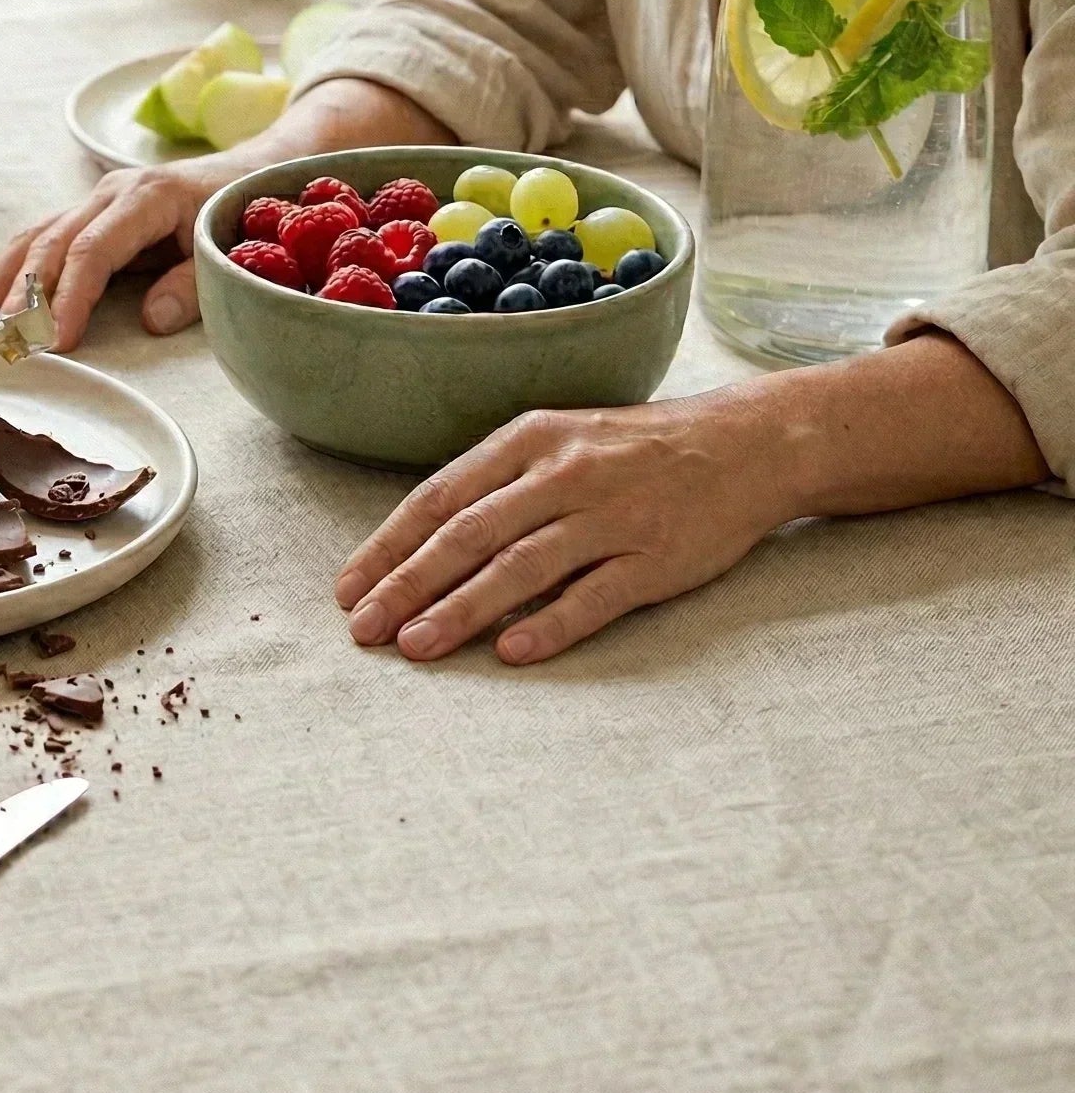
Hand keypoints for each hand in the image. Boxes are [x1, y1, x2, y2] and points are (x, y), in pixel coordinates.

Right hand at [0, 153, 238, 351]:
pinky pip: (41, 235)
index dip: (70, 295)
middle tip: (5, 340)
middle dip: (25, 293)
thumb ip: (191, 286)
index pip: (93, 249)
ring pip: (36, 234)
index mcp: (145, 198)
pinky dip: (13, 266)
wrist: (242, 171)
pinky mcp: (87, 211)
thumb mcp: (222, 251)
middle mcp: (109, 193)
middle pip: (53, 241)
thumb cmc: (232, 213)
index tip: (57, 339)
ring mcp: (94, 199)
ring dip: (6, 278)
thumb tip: (151, 321)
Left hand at [332, 391, 796, 664]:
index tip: (348, 588)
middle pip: (468, 533)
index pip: (439, 496)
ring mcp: (611, 516)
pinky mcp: (657, 559)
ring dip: (461, 610)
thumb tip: (420, 539)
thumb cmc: (632, 449)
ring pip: (520, 566)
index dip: (389, 545)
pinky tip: (511, 653)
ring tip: (415, 647)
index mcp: (528, 440)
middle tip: (363, 629)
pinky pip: (594, 595)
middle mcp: (563, 473)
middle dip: (407, 583)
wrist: (744, 444)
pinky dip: (550, 624)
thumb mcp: (558, 440)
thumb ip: (497, 482)